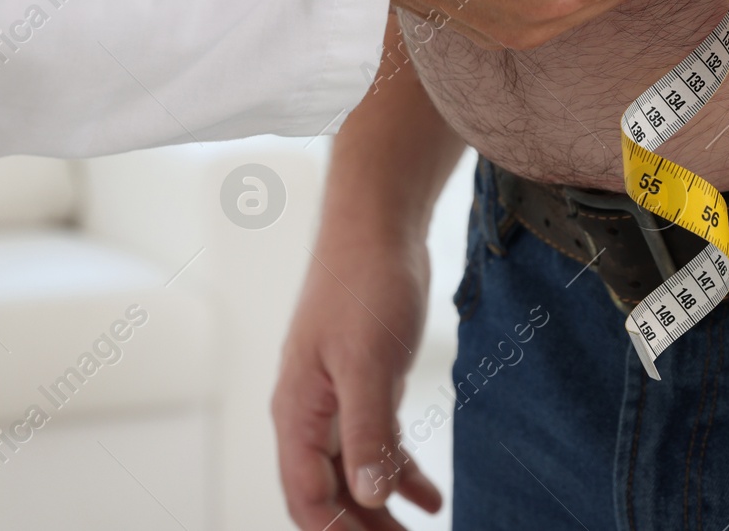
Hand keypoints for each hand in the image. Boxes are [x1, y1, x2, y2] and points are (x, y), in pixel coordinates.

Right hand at [273, 230, 440, 530]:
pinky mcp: (366, 385)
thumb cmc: (364, 284)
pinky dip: (400, 474)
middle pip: (328, 494)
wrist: (378, 226)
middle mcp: (310, 413)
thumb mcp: (368, 363)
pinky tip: (430, 499)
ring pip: (353, 474)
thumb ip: (367, 432)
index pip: (307, 497)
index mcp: (298, 412)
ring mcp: (337, 400)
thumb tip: (369, 497)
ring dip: (380, 511)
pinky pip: (377, 445)